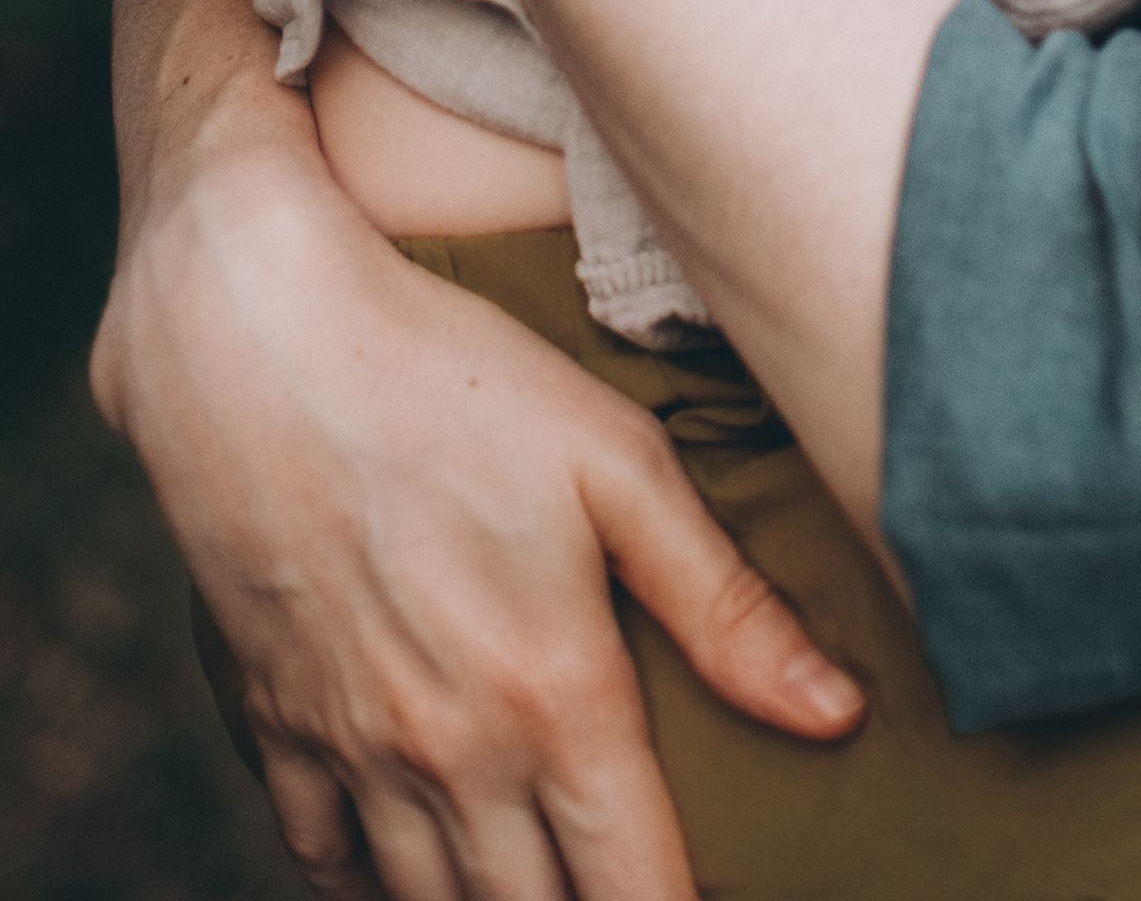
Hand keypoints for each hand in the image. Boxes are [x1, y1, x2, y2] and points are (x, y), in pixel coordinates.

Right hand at [96, 0, 862, 900]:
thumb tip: (837, 714)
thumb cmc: (455, 378)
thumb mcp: (616, 462)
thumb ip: (725, 604)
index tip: (726, 896)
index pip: (635, 886)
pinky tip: (417, 866)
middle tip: (626, 876)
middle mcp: (452, 753)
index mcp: (553, 695)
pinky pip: (321, 863)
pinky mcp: (275, 726)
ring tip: (543, 875)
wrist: (254, 343)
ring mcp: (352, 751)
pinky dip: (374, 883)